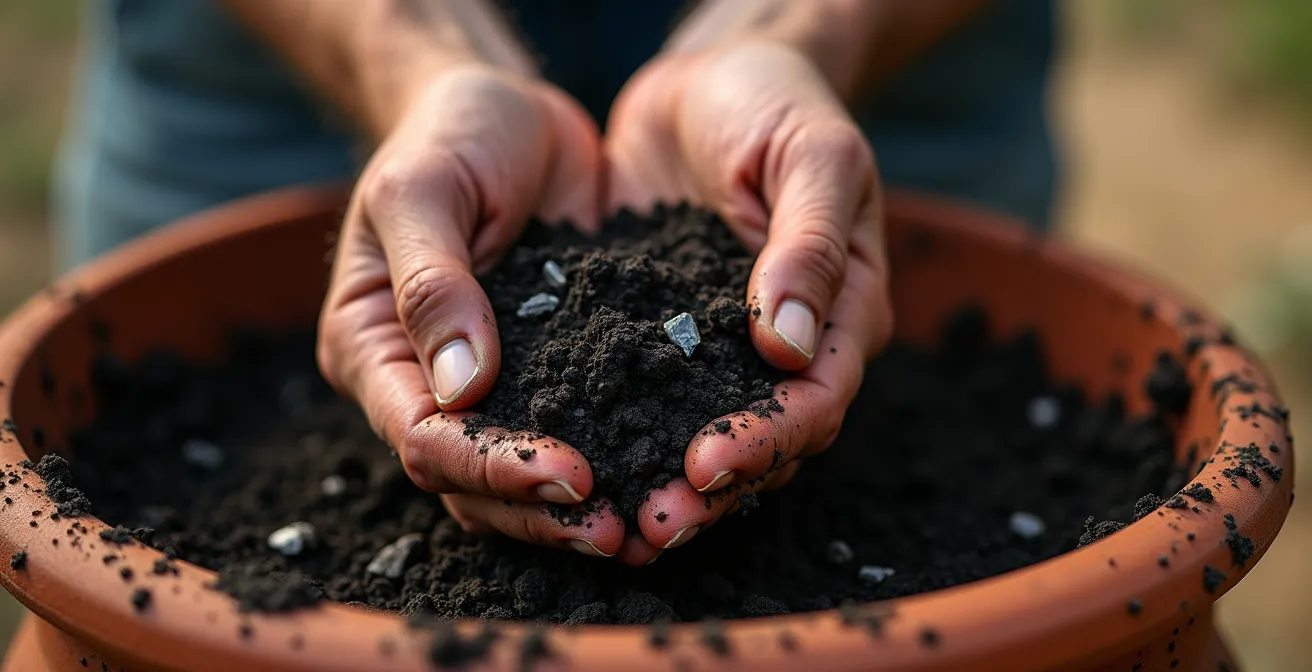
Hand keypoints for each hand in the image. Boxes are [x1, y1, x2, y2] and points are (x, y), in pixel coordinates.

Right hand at [316, 66, 626, 557]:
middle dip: (540, 513)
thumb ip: (435, 284)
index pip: (422, 437)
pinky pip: (575, 427)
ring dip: (574, 510)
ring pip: (517, 478)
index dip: (492, 468)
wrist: (504, 107)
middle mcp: (421, 382)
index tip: (569, 476)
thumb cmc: (447, 133)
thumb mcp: (423, 188)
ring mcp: (486, 384)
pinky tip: (666, 470)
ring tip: (645, 527)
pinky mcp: (549, 370)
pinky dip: (613, 456)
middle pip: (469, 482)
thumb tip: (464, 389)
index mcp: (372, 346)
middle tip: (619, 531)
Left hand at [605, 42, 893, 563]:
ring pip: (700, 431)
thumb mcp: (812, 156)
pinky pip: (643, 392)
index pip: (817, 399)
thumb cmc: (779, 102)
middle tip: (651, 525)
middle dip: (711, 488)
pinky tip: (568, 455)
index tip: (706, 463)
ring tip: (610, 520)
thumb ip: (807, 246)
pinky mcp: (661, 332)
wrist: (716, 72)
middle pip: (762, 439)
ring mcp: (722, 344)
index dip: (767, 439)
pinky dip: (615, 429)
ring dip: (660, 477)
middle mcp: (789, 345)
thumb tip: (790, 349)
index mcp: (845, 310)